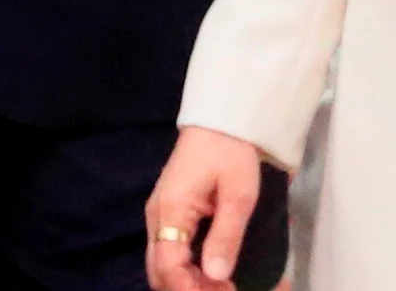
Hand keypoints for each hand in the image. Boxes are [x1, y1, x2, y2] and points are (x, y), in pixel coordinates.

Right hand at [146, 126, 266, 290]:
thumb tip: (216, 275)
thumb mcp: (238, 194)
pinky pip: (169, 252)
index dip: (189, 288)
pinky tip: (210, 275)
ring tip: (221, 287)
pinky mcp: (169, 214)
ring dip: (187, 282)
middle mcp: (158, 216)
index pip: (167, 264)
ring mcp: (160, 216)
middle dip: (187, 289)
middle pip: (158, 269)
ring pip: (161, 263)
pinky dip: (186, 270)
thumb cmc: (231, 153)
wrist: (222, 121)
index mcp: (171, 210)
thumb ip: (226, 235)